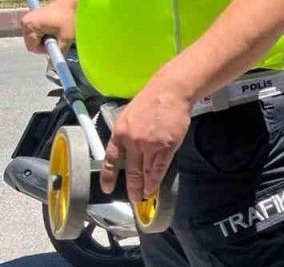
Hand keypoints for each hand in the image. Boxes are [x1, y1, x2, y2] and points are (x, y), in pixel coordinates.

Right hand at [19, 0, 74, 55]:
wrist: (77, 2)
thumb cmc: (71, 18)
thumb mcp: (65, 38)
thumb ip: (59, 52)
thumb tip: (54, 67)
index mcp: (29, 26)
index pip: (33, 48)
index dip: (46, 50)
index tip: (58, 44)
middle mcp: (26, 21)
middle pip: (33, 42)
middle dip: (46, 43)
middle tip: (59, 38)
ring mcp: (30, 17)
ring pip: (36, 37)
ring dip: (47, 38)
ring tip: (59, 31)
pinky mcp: (36, 15)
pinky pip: (38, 30)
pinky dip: (47, 32)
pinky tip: (57, 27)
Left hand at [99, 81, 191, 202]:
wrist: (170, 91)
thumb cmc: (152, 100)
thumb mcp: (129, 115)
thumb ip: (126, 134)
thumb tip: (127, 150)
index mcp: (120, 133)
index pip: (111, 160)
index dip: (109, 176)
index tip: (107, 188)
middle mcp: (132, 141)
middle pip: (131, 171)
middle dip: (132, 187)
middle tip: (133, 199)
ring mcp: (150, 145)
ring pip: (145, 172)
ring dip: (144, 187)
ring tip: (144, 197)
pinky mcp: (166, 146)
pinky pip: (159, 168)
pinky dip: (156, 180)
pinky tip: (154, 188)